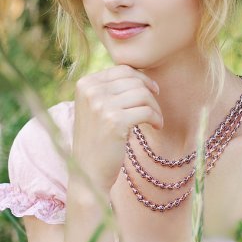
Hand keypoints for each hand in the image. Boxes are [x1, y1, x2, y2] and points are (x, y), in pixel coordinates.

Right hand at [72, 65, 162, 192]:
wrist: (88, 172)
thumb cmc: (97, 140)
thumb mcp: (95, 107)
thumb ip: (110, 89)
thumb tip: (141, 72)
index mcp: (85, 84)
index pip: (123, 70)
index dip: (142, 79)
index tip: (153, 92)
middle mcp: (91, 91)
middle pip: (135, 81)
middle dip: (151, 95)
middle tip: (155, 111)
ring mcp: (101, 105)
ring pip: (143, 94)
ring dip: (155, 108)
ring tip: (155, 121)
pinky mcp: (115, 121)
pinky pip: (147, 111)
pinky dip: (157, 119)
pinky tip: (157, 127)